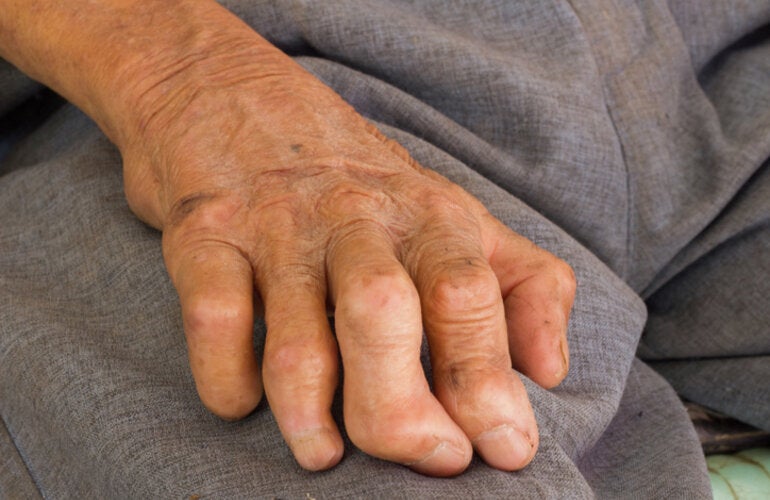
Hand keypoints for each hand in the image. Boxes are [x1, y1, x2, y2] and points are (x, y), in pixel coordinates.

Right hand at [118, 28, 574, 475]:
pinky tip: (246, 402)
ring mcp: (276, 227)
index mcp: (428, 216)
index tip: (502, 448)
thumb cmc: (360, 182)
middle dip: (402, 413)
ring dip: (311, 419)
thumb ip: (522, 284)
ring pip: (298, 343)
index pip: (468, 297)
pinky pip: (216, 324)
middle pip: (384, 318)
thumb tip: (551, 370)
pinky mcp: (204, 236)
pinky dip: (229, 385)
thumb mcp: (454, 215)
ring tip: (324, 453)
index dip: (489, 384)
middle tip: (421, 456)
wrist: (236, 99)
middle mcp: (354, 217)